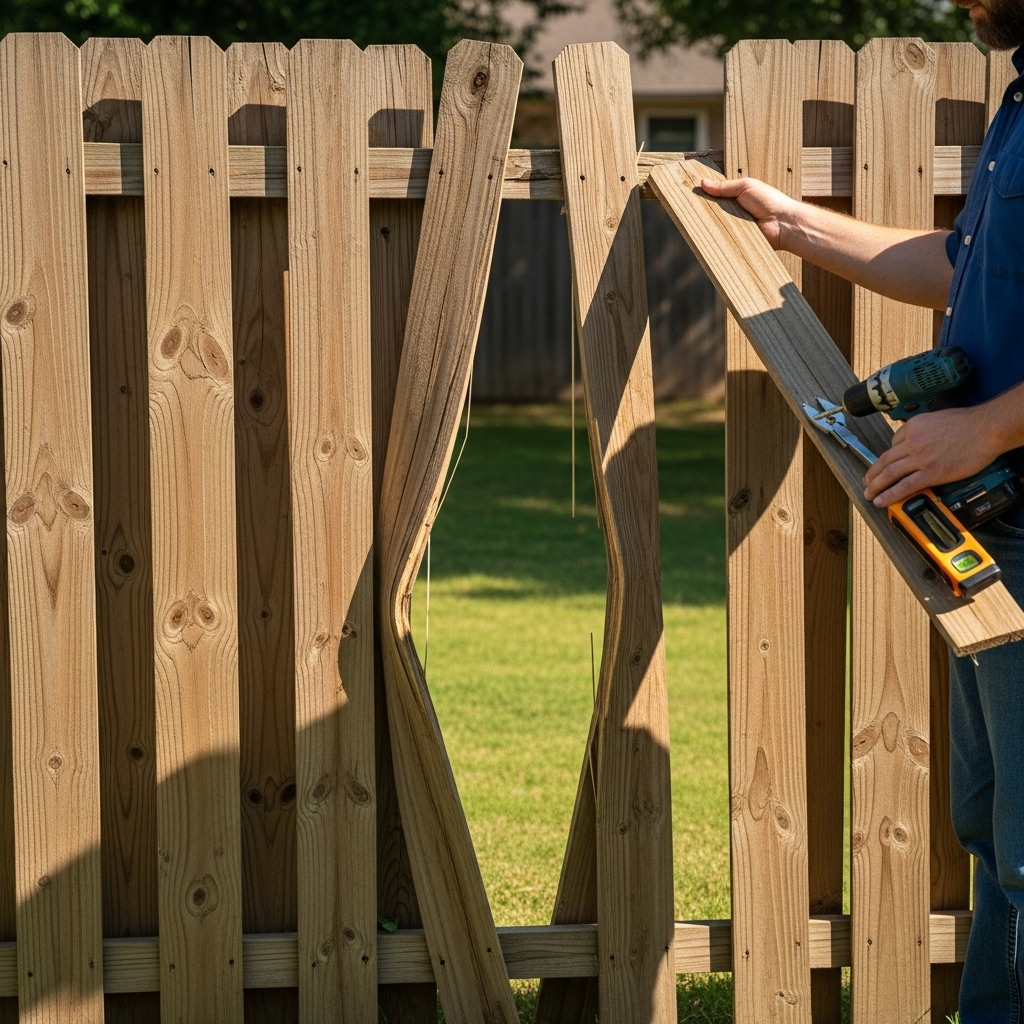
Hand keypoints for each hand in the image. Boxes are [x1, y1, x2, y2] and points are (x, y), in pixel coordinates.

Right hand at [700, 176, 799, 249]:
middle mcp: (733, 212)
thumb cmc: (769, 201)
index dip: (704, 195)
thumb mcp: (745, 186)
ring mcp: (733, 227)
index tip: (690, 194)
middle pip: (712, 211)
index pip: (715, 196)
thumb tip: (703, 183)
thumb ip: (724, 186)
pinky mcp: (734, 240)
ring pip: (714, 225)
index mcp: (736, 197)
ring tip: (693, 220)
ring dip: (707, 223)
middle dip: (702, 210)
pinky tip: (705, 234)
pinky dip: (715, 236)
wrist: (782, 223)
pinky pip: (721, 238)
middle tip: (687, 207)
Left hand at [863, 406, 1000, 506]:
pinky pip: (904, 486)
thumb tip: (917, 440)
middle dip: (872, 474)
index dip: (889, 457)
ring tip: (869, 494)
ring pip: (889, 474)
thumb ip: (923, 430)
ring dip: (875, 486)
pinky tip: (881, 501)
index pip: (893, 444)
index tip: (885, 465)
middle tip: (867, 482)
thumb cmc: (968, 423)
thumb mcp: (937, 419)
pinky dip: (889, 495)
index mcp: (913, 427)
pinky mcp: (932, 473)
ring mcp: (920, 458)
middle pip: (885, 461)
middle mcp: (912, 442)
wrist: (986, 429)